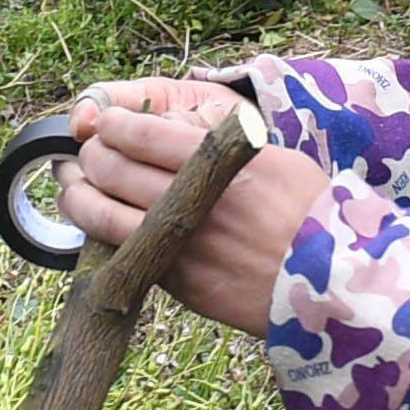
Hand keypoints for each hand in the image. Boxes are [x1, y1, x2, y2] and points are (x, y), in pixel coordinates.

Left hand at [58, 78, 333, 338]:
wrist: (337, 284)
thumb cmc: (311, 213)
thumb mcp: (274, 160)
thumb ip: (219, 148)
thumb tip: (162, 133)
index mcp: (221, 160)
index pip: (140, 132)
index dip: (111, 125)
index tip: (104, 124)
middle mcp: (195, 200)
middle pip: (113, 169)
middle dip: (89, 156)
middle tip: (85, 153)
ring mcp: (183, 246)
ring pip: (105, 216)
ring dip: (79, 197)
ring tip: (71, 186)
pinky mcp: (180, 285)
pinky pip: (128, 255)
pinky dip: (106, 237)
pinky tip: (100, 225)